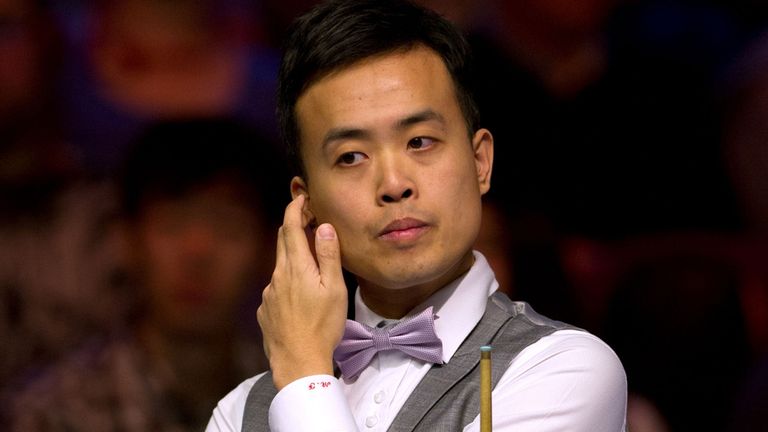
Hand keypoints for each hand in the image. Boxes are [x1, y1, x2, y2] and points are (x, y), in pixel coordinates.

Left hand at [257, 194, 348, 389]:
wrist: (298, 363)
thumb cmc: (322, 327)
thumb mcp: (334, 289)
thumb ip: (328, 256)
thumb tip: (324, 227)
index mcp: (296, 268)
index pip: (290, 227)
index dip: (295, 208)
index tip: (301, 197)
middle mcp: (277, 276)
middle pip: (282, 242)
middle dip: (293, 227)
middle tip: (309, 221)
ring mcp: (268, 294)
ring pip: (280, 267)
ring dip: (293, 259)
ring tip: (312, 271)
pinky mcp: (265, 310)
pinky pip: (276, 288)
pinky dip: (288, 284)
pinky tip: (301, 301)